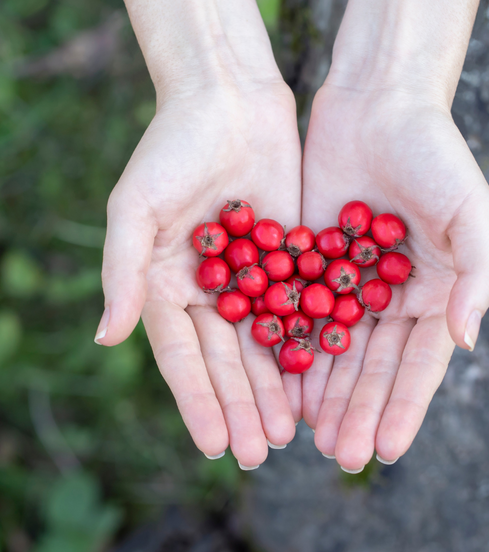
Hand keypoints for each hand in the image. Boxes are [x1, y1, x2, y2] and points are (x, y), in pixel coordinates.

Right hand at [97, 82, 302, 467]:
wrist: (227, 100)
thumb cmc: (171, 147)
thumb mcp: (137, 206)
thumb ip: (123, 270)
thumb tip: (104, 336)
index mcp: (167, 284)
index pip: (182, 356)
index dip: (197, 400)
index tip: (213, 445)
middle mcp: (209, 289)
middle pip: (226, 358)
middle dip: (242, 405)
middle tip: (261, 451)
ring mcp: (251, 276)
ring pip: (265, 342)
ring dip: (276, 386)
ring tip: (291, 430)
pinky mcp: (288, 256)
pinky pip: (299, 306)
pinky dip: (307, 342)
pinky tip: (320, 376)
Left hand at [301, 84, 488, 470]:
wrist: (378, 105)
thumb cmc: (435, 153)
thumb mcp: (471, 211)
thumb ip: (476, 275)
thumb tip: (467, 339)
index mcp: (432, 293)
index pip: (418, 364)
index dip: (403, 408)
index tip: (383, 450)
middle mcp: (390, 296)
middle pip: (371, 366)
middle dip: (356, 410)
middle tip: (337, 454)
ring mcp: (347, 281)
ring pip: (331, 347)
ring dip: (320, 390)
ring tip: (305, 432)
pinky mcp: (309, 260)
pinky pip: (297, 310)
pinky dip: (289, 345)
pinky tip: (277, 380)